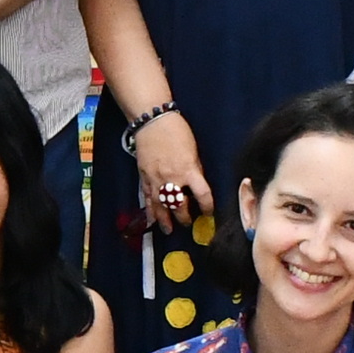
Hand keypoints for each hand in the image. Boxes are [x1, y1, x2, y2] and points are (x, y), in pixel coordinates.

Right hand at [130, 112, 211, 234]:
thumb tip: (196, 185)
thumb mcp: (193, 151)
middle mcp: (172, 179)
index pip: (202, 195)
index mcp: (189, 170)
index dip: (207, 207)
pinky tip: (151, 220)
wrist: (152, 122)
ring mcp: (156, 180)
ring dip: (165, 220)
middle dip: (184, 217)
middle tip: (188, 223)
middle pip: (179, 206)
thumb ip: (195, 170)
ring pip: (161, 207)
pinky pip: (147, 199)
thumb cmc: (176, 131)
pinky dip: (149, 211)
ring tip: (168, 230)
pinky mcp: (145, 178)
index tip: (209, 213)